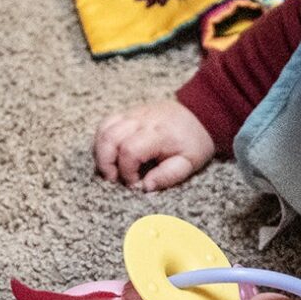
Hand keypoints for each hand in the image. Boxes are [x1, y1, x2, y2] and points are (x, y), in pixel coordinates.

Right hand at [95, 96, 216, 190]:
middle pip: (110, 138)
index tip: (135, 184)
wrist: (200, 114)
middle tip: (113, 180)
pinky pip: (106, 123)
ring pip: (104, 129)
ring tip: (109, 169)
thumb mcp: (189, 163)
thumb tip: (145, 187)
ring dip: (100, 152)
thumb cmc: (194, 142)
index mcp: (159, 133)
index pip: (130, 151)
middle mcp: (142, 120)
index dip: (127, 172)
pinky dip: (102, 140)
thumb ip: (167, 176)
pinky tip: (109, 154)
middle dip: (105, 163)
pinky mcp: (128, 112)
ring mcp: (133, 113)